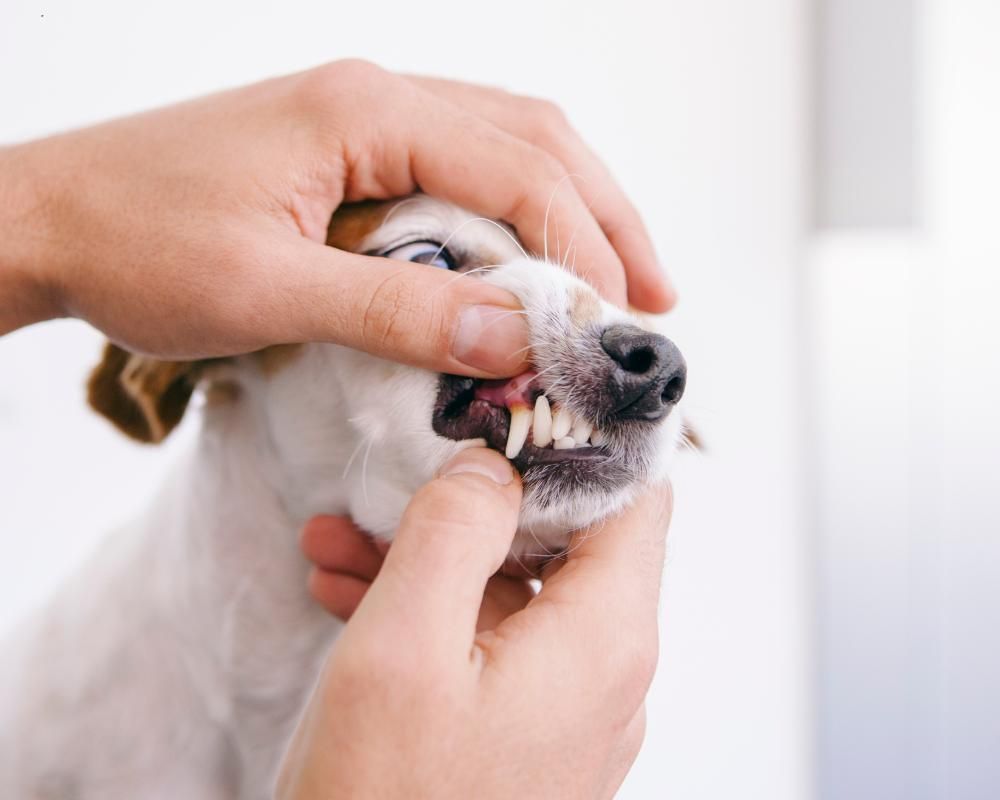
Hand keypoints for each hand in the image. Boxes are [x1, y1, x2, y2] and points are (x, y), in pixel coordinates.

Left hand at [0, 60, 673, 374]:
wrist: (47, 218)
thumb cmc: (137, 244)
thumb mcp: (270, 290)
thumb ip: (399, 309)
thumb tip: (518, 334)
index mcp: (367, 111)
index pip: (518, 168)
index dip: (583, 245)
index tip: (614, 321)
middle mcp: (379, 97)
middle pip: (535, 138)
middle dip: (606, 216)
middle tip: (655, 295)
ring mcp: (365, 120)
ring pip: (507, 145)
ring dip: (572, 210)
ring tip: (618, 278)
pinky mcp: (350, 153)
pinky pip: (460, 170)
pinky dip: (513, 215)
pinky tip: (531, 260)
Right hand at [281, 448, 671, 798]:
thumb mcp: (404, 647)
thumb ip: (454, 529)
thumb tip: (492, 464)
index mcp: (604, 638)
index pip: (635, 498)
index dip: (584, 440)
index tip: (520, 404)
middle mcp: (605, 671)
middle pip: (564, 540)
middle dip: (474, 503)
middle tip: (400, 479)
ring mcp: (568, 708)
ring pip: (513, 591)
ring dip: (433, 558)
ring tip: (342, 540)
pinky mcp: (528, 734)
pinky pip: (491, 644)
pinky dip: (432, 613)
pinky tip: (352, 595)